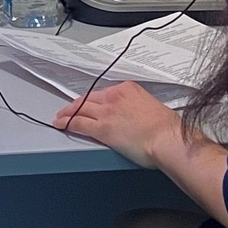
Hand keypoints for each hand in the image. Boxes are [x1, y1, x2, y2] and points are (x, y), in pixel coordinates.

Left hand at [55, 80, 180, 168]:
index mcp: (128, 89)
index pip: (103, 93)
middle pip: (89, 98)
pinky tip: (61, 124)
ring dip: (67, 112)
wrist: (167, 138)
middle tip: (68, 109)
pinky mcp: (102, 128)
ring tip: (59, 117)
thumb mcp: (152, 107)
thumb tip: (134, 116)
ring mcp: (107, 111)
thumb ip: (138, 107)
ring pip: (80, 108)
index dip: (93, 100)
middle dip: (76, 104)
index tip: (89, 103)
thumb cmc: (167, 128)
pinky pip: (78, 122)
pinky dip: (67, 122)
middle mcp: (114, 96)